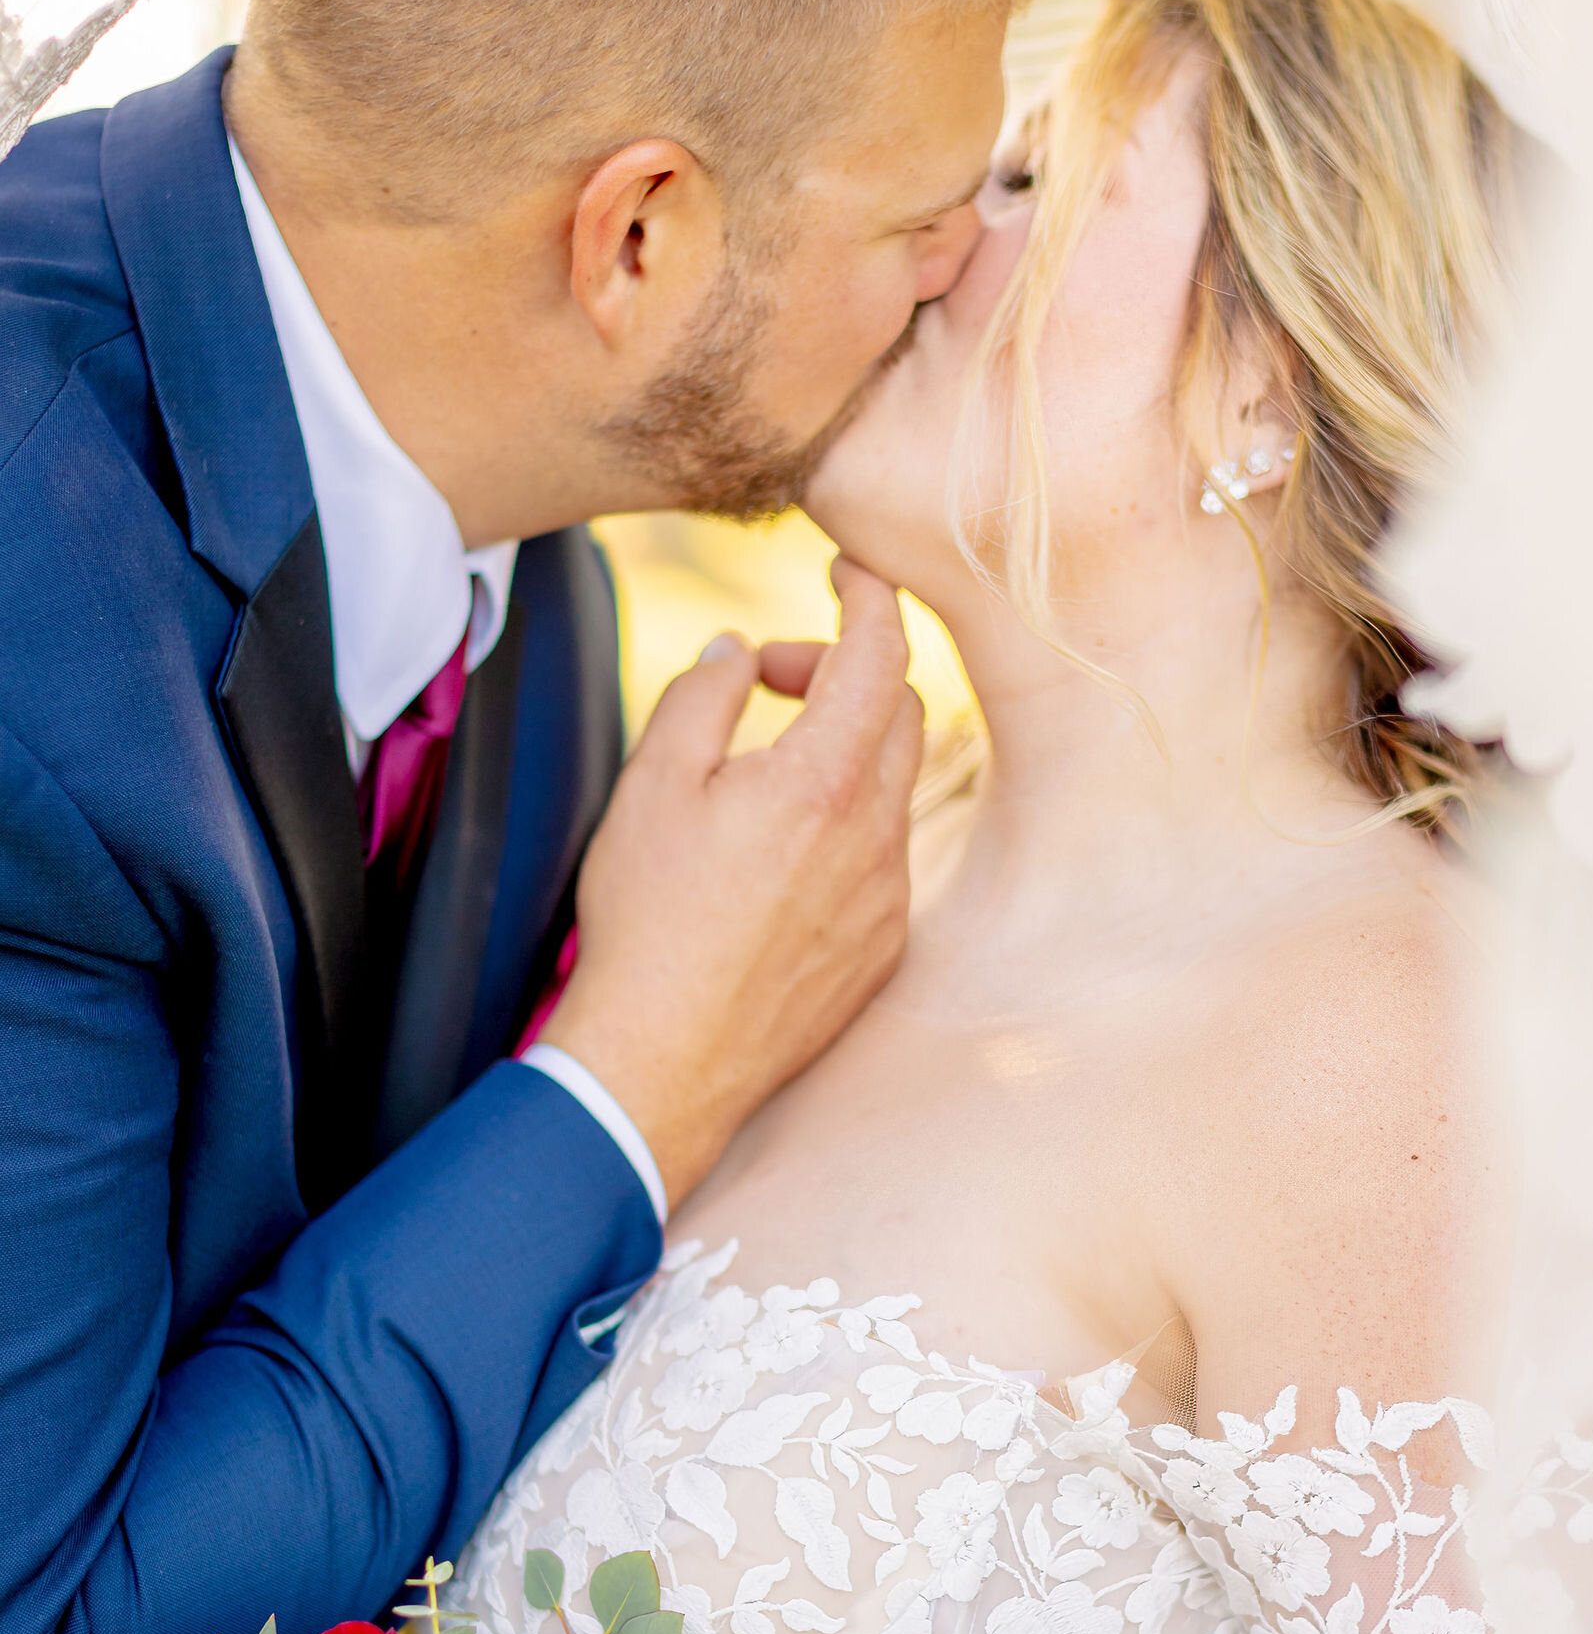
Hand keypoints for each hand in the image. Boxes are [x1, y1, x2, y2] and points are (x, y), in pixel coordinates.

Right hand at [543, 557, 921, 1202]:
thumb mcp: (653, 785)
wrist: (664, 1062)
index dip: (870, 595)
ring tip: (760, 775)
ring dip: (844, 753)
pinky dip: (846, 825)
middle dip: (847, 671)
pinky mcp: (883, 948)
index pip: (882, 653)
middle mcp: (879, 838)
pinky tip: (774, 858)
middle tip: (772, 681)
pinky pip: (883, 857)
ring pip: (893, 788)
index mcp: (826, 782)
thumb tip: (736, 652)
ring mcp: (890, 899)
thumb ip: (701, 696)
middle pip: (902, 712)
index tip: (846, 570)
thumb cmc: (648, 922)